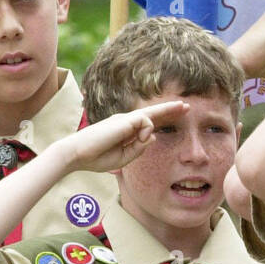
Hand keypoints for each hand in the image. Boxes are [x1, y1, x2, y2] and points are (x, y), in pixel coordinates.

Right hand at [64, 100, 188, 172]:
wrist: (78, 154)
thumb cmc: (97, 157)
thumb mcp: (125, 157)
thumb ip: (140, 148)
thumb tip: (153, 135)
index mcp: (126, 131)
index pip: (148, 123)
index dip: (163, 118)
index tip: (176, 116)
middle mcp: (126, 122)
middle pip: (153, 113)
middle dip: (171, 109)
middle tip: (187, 106)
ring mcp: (125, 119)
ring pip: (152, 116)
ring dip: (163, 118)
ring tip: (173, 115)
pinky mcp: (125, 119)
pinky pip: (146, 122)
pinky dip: (146, 131)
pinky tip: (141, 138)